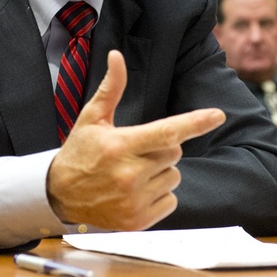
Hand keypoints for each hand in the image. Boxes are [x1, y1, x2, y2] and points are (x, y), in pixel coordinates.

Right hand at [47, 50, 225, 230]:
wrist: (58, 195)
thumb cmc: (79, 151)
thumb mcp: (92, 117)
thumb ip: (111, 87)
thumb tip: (116, 56)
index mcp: (120, 145)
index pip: (167, 131)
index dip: (195, 122)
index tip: (218, 115)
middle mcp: (129, 174)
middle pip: (174, 153)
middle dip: (162, 149)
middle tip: (135, 151)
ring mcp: (133, 200)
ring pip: (174, 177)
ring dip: (160, 173)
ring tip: (132, 173)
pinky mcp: (137, 221)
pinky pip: (170, 201)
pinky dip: (158, 195)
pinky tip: (135, 192)